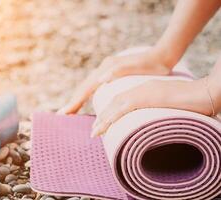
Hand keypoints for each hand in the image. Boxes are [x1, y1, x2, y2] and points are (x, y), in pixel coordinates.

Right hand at [58, 47, 170, 113]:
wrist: (161, 56)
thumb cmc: (151, 64)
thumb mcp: (136, 67)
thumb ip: (117, 71)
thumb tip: (99, 79)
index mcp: (106, 70)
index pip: (85, 89)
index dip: (74, 102)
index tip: (63, 113)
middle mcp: (103, 70)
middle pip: (83, 88)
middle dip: (72, 102)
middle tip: (62, 115)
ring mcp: (106, 72)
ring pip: (87, 88)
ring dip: (78, 99)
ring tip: (70, 111)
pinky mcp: (111, 74)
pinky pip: (94, 87)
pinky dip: (87, 96)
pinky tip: (86, 101)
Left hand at [91, 78, 212, 136]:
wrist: (207, 91)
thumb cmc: (193, 100)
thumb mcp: (171, 106)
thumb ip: (159, 110)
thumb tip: (154, 122)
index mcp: (146, 90)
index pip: (123, 100)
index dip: (111, 112)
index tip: (103, 124)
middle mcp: (141, 88)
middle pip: (115, 102)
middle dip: (102, 116)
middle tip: (95, 130)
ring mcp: (144, 91)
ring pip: (116, 105)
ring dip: (103, 119)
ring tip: (95, 132)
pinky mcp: (148, 96)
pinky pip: (124, 107)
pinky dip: (112, 116)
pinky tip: (103, 125)